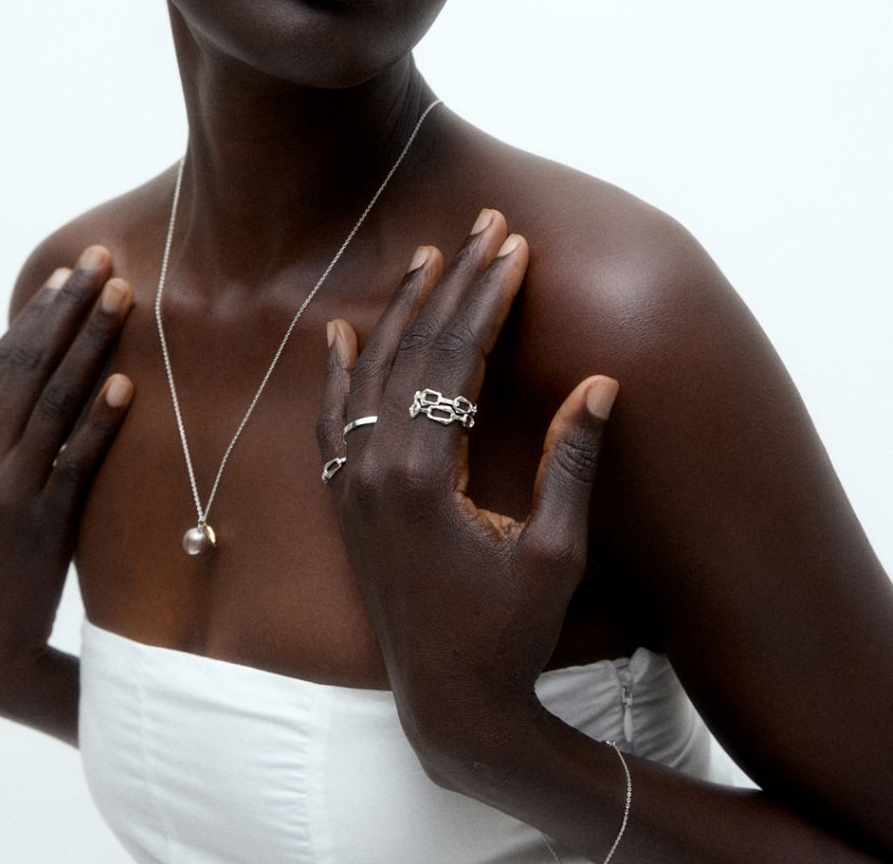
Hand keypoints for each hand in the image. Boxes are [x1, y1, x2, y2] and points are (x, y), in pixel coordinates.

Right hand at [0, 246, 133, 717]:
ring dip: (91, 342)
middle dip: (69, 308)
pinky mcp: (41, 526)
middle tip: (104, 260)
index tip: (68, 274)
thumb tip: (33, 384)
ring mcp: (7, 491)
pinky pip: (74, 462)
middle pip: (28, 365)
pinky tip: (125, 384)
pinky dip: (99, 420)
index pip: (2, 362)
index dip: (37, 315)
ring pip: (54, 400)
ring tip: (123, 297)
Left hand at [316, 209, 617, 779]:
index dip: (489, 298)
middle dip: (453, 283)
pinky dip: (337, 373)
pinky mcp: (345, 502)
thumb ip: (570, 463)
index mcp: (425, 476)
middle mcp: (376, 469)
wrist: (449, 708)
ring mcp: (352, 484)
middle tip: (482, 226)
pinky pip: (332, 420)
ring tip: (427, 256)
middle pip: (415, 350)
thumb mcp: (555, 553)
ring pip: (370, 373)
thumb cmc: (511, 635)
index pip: (458, 359)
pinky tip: (341, 332)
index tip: (514, 247)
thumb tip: (600, 383)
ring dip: (400, 311)